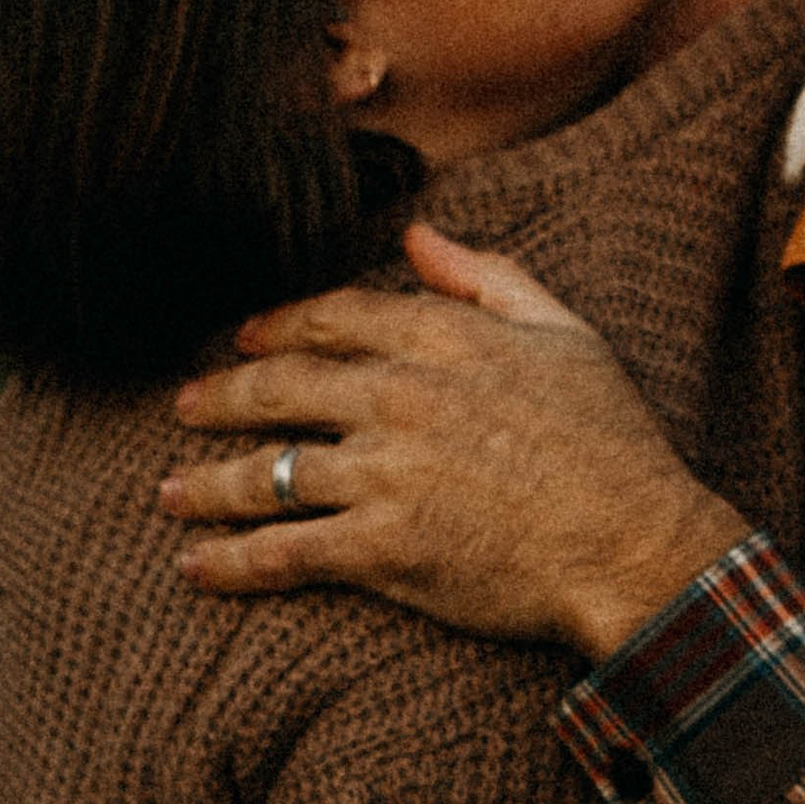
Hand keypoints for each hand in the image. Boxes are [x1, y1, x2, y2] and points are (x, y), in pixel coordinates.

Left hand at [160, 222, 746, 663]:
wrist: (632, 539)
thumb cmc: (612, 439)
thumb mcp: (563, 331)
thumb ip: (484, 277)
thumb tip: (416, 237)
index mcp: (442, 338)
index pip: (334, 318)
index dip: (280, 325)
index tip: (245, 337)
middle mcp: (401, 396)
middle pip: (282, 386)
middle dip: (224, 396)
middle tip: (186, 405)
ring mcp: (385, 472)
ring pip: (270, 470)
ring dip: (209, 483)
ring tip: (172, 491)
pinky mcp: (381, 547)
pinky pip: (286, 550)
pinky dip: (233, 560)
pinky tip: (197, 566)